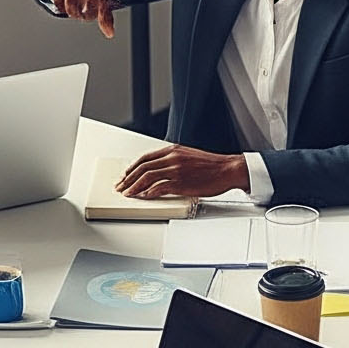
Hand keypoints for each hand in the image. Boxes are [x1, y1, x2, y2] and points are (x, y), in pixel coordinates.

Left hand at [116, 145, 247, 198]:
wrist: (227, 169)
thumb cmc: (212, 166)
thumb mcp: (189, 156)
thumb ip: (173, 160)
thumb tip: (159, 170)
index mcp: (173, 150)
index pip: (145, 158)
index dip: (132, 167)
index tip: (125, 175)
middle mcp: (172, 158)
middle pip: (143, 167)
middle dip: (128, 178)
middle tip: (121, 186)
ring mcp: (176, 170)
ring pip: (147, 177)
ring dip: (134, 186)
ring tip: (128, 194)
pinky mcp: (181, 183)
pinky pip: (159, 188)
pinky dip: (149, 193)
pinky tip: (144, 197)